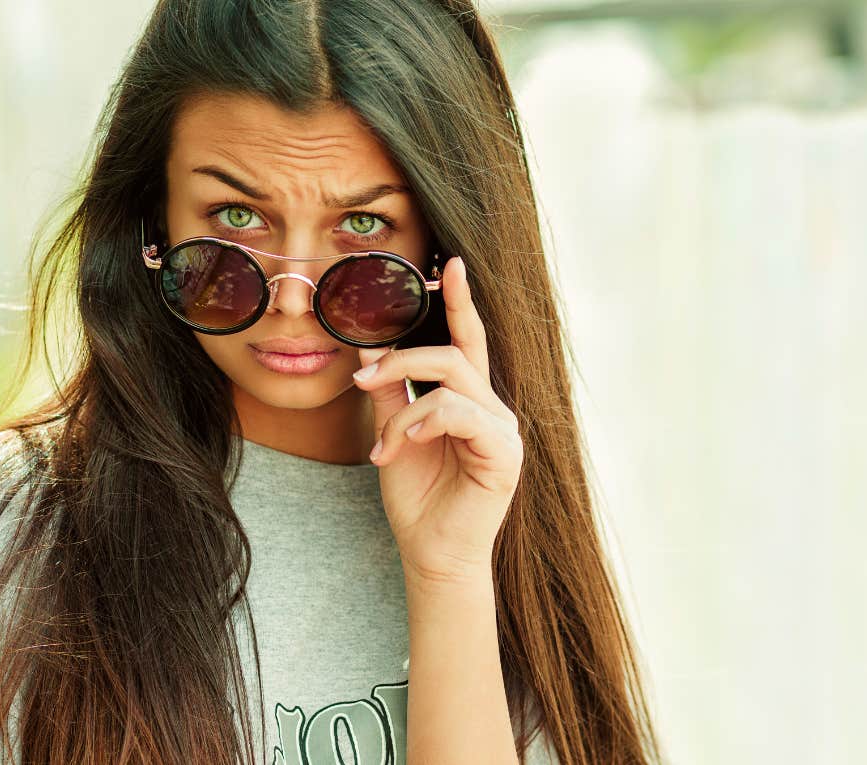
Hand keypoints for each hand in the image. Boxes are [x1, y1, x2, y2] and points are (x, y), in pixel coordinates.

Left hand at [352, 256, 523, 588]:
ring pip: (450, 381)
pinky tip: (404, 447)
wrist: (431, 554)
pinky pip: (459, 413)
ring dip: (402, 408)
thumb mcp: (393, 435)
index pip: (467, 340)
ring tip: (382, 446)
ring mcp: (503, 430)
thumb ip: (389, 392)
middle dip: (400, 358)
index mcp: (470, 401)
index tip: (449, 265)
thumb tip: (371, 348)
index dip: (460, 301)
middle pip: (451, 353)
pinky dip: (421, 423)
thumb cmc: (417, 498)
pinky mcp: (505, 453)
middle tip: (361, 377)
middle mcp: (492, 409)